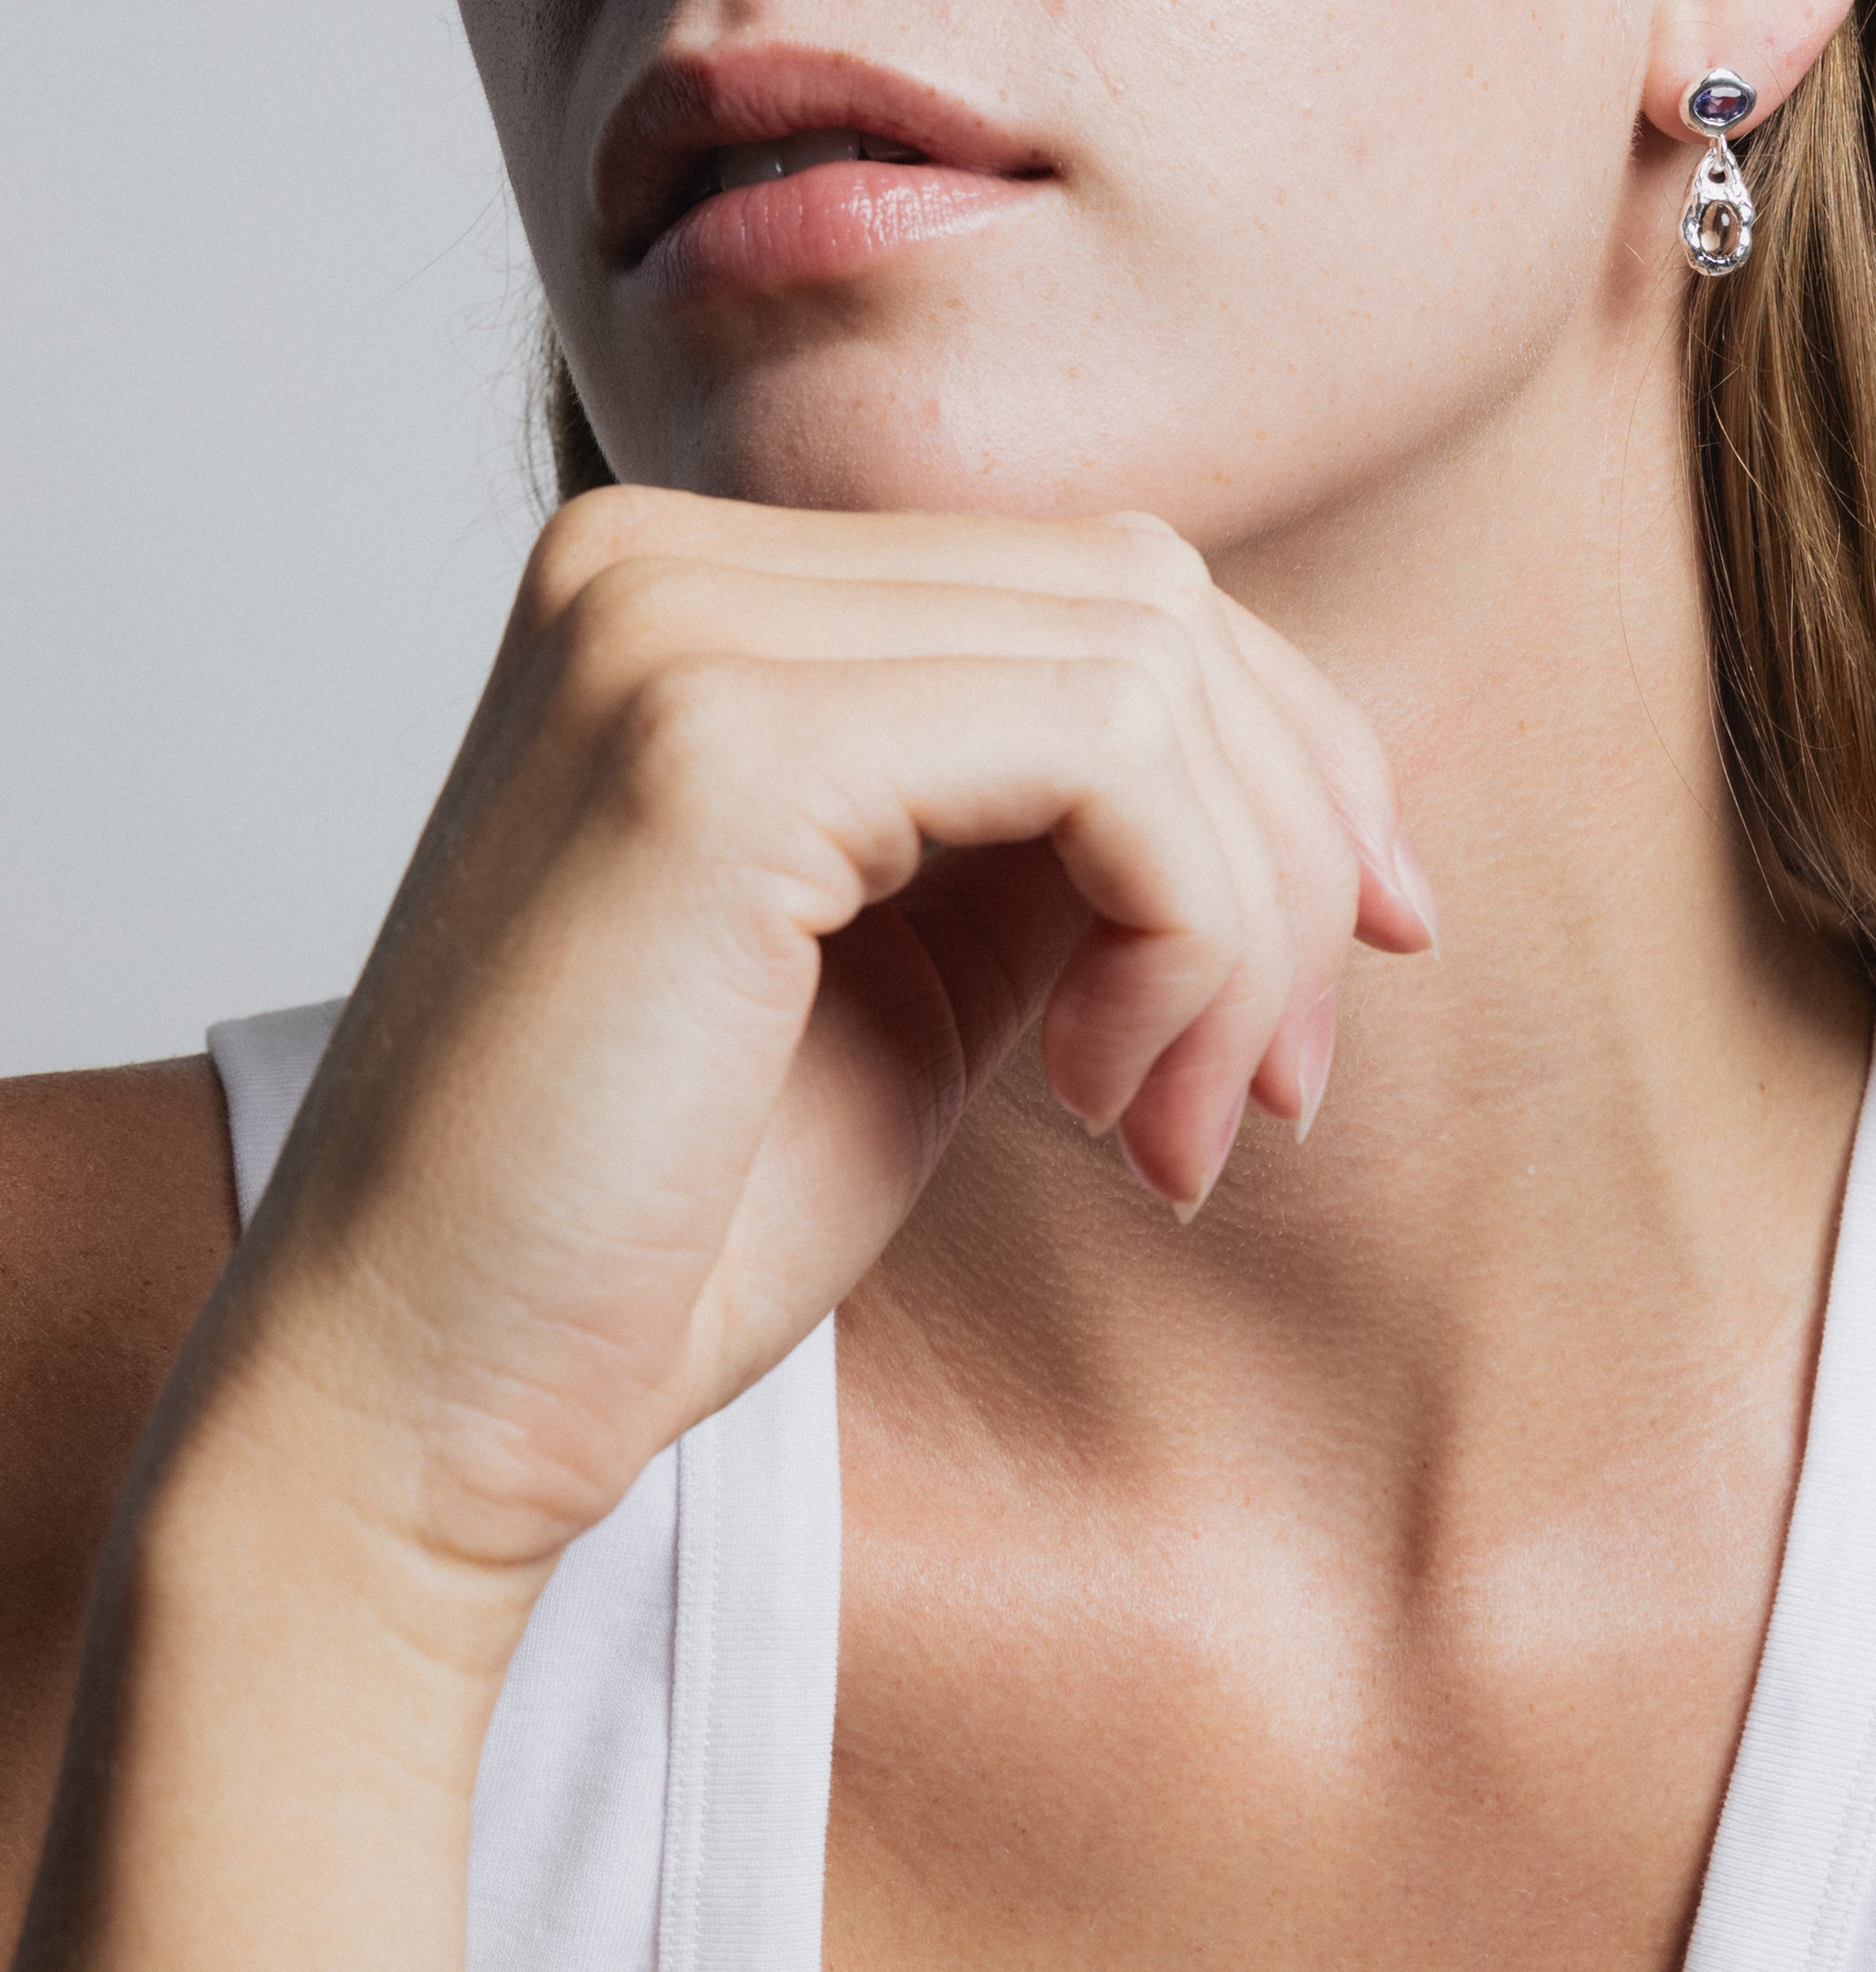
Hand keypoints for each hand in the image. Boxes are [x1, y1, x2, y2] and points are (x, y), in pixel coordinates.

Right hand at [183, 489, 1433, 1586]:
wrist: (415, 1413)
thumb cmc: (659, 1231)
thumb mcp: (919, 971)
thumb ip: (1057, 829)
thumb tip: (1296, 772)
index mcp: (695, 591)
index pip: (1101, 584)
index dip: (1289, 759)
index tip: (1364, 955)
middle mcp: (660, 557)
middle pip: (1153, 604)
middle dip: (1288, 852)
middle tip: (1270, 1095)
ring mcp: (674, 626)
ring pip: (1156, 673)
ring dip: (1241, 927)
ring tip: (1170, 1132)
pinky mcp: (718, 741)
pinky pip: (1111, 755)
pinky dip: (1186, 936)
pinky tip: (1100, 1106)